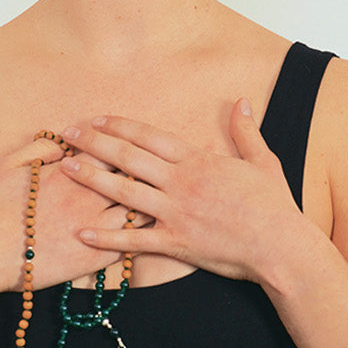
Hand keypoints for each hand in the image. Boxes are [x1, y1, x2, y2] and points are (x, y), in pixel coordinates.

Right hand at [0, 133, 146, 294]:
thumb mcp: (10, 167)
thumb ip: (40, 149)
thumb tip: (64, 142)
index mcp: (68, 174)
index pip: (110, 152)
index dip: (121, 149)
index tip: (126, 150)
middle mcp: (86, 198)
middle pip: (130, 178)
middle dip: (142, 173)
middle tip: (150, 172)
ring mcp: (93, 228)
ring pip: (137, 210)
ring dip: (147, 202)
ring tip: (155, 199)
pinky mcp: (94, 259)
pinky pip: (130, 243)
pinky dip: (141, 234)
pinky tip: (145, 230)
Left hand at [59, 102, 306, 283]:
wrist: (282, 247)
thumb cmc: (275, 206)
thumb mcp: (263, 161)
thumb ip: (245, 131)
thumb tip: (242, 100)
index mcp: (199, 161)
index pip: (150, 137)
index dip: (120, 126)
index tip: (97, 119)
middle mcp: (181, 182)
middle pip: (129, 157)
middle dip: (95, 143)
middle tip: (67, 135)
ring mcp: (176, 213)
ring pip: (124, 192)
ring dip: (92, 178)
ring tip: (66, 169)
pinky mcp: (176, 243)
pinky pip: (134, 240)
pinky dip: (106, 236)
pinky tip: (81, 231)